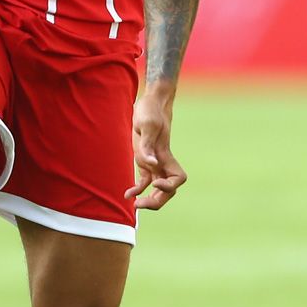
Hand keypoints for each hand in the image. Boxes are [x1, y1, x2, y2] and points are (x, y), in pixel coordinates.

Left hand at [127, 94, 187, 210]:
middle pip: (169, 190)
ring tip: (135, 204)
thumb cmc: (150, 109)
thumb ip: (148, 145)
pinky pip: (145, 181)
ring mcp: (155, 162)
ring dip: (149, 199)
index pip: (178, 179)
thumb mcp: (147, 123)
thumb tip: (152, 164)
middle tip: (140, 204)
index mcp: (166, 155)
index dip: (168, 186)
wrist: (150, 101)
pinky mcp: (145, 160)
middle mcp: (162, 161)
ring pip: (157, 189)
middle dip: (157, 201)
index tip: (155, 183)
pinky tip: (128, 194)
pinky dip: (138, 189)